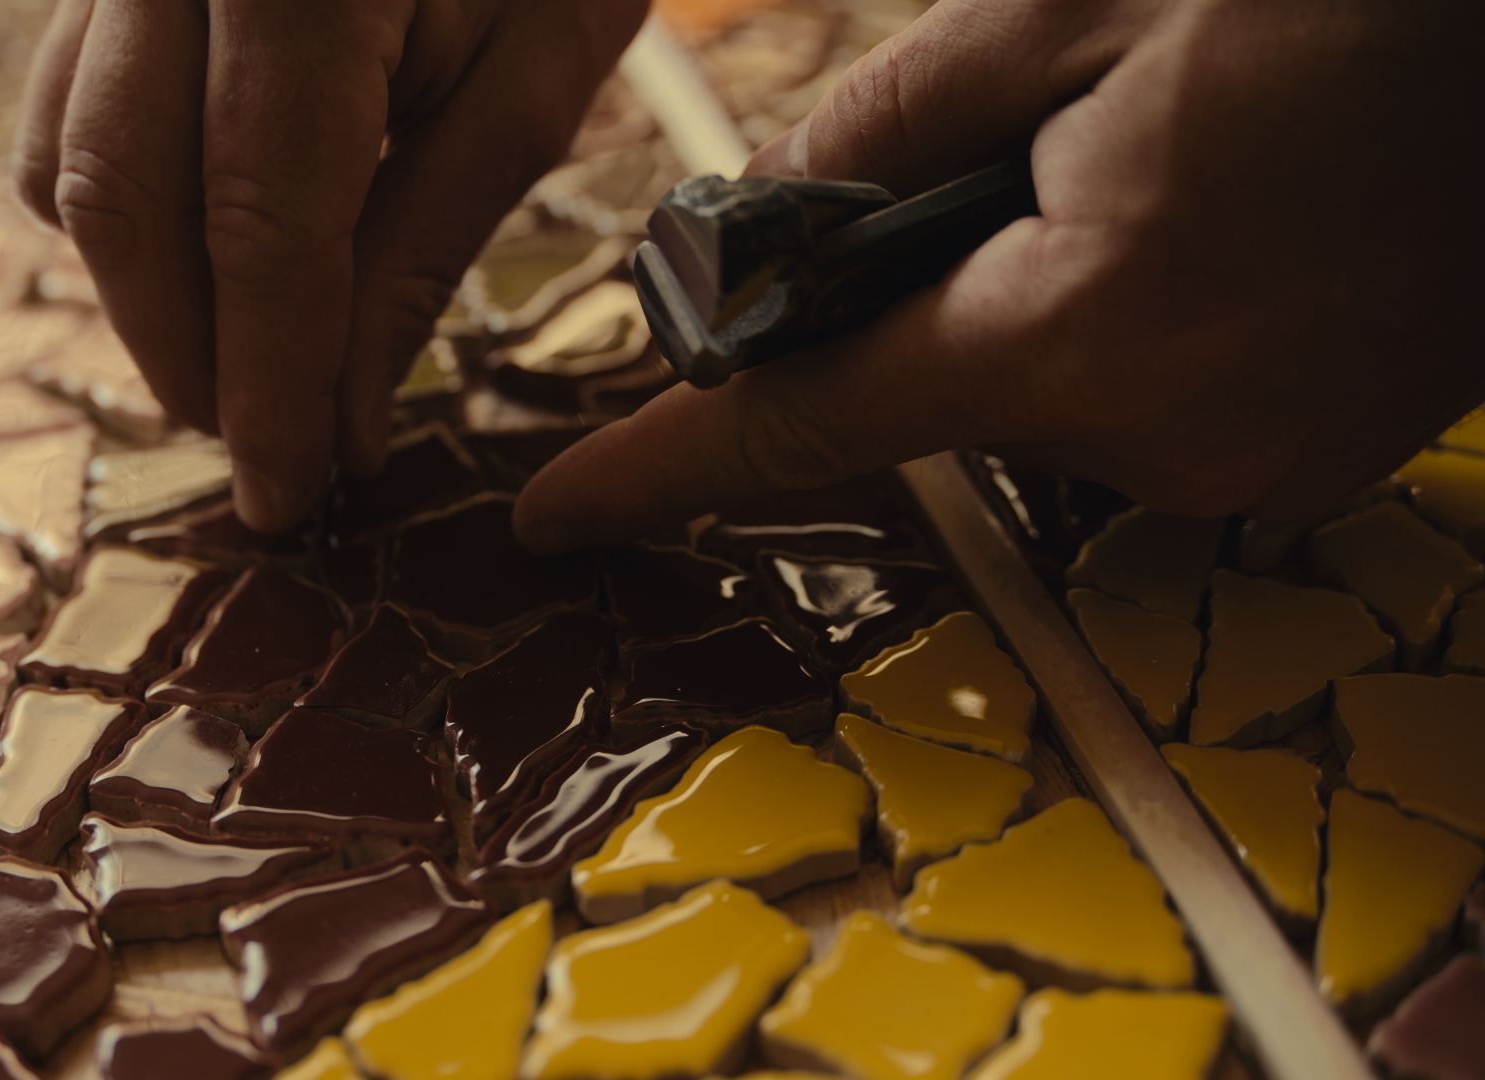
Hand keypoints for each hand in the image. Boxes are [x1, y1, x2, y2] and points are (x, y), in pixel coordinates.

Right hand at [14, 0, 646, 530]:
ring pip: (66, 158)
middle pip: (120, 199)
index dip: (268, 381)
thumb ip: (429, 239)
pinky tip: (207, 244)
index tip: (288, 495)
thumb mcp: (543, 59)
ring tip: (244, 359)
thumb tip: (340, 419)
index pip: (259, 222)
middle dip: (188, 354)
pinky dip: (120, 202)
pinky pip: (65, 101)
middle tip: (265, 447)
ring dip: (146, 292)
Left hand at [514, 0, 1484, 553]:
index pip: (805, 424)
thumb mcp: (1077, 8)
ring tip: (1156, 164)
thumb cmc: (1345, 4)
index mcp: (1080, 332)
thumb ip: (887, 120)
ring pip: (1043, 393)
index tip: (563, 515)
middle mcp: (1161, 438)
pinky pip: (1145, 404)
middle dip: (925, 288)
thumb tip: (774, 210)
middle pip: (936, 390)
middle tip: (1026, 152)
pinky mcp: (1309, 456)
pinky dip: (1124, 324)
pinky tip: (1206, 219)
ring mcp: (1249, 464)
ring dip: (1037, 297)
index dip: (663, 469)